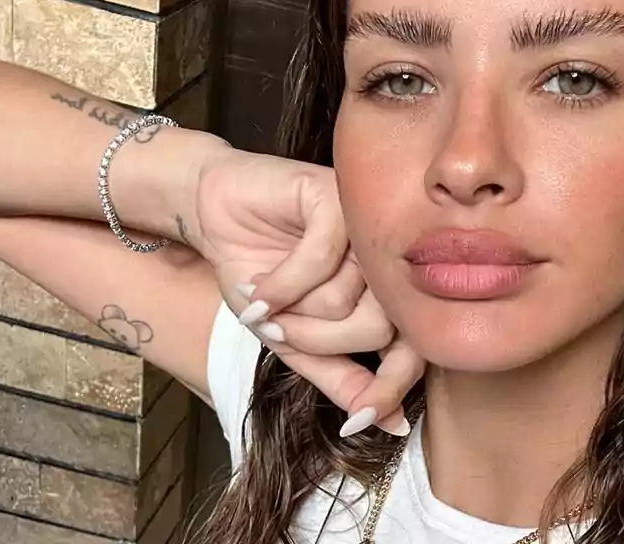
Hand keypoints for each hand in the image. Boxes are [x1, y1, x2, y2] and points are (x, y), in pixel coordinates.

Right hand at [185, 147, 422, 434]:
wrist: (213, 215)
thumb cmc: (258, 272)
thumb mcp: (294, 342)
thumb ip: (341, 378)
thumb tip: (392, 425)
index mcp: (385, 294)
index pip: (410, 350)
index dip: (386, 390)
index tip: (356, 425)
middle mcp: (384, 261)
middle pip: (376, 328)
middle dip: (317, 342)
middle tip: (280, 330)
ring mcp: (364, 226)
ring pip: (345, 298)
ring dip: (292, 311)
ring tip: (265, 299)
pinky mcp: (335, 198)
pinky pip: (320, 258)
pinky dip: (281, 284)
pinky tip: (258, 286)